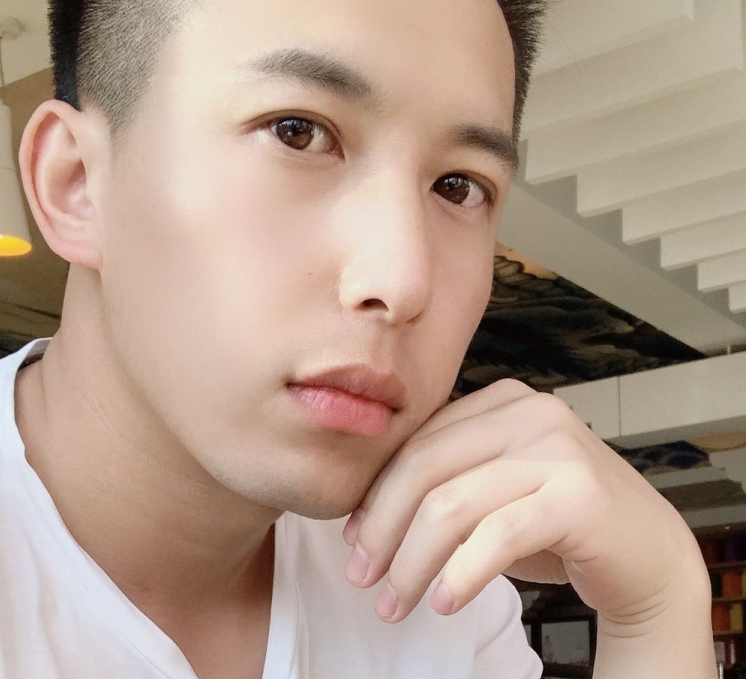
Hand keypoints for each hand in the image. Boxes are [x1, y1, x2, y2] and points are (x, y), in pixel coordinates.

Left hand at [341, 379, 706, 627]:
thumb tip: (366, 518)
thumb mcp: (493, 493)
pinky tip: (443, 602)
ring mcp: (557, 449)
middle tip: (362, 575)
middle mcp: (528, 411)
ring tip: (394, 601)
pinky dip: (461, 572)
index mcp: (500, 400)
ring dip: (413, 561)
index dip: (378, 492)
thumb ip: (445, 485)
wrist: (648, 554)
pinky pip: (499, 535)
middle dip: (384, 527)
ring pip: (453, 505)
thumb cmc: (558, 524)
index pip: (419, 442)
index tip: (352, 537)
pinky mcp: (579, 495)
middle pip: (426, 467)